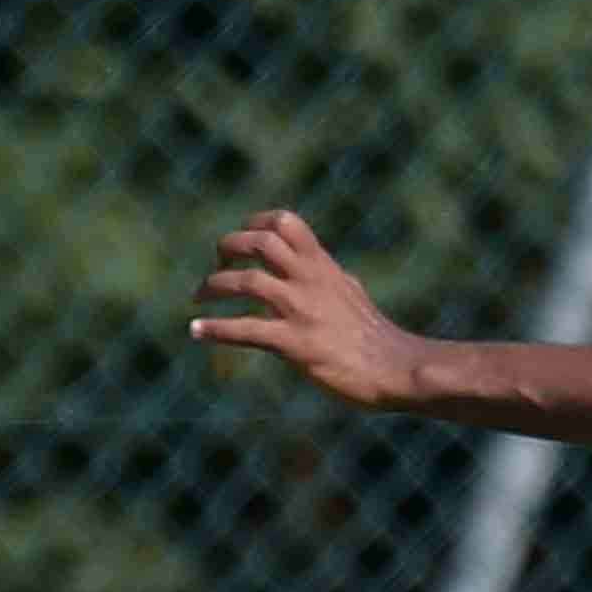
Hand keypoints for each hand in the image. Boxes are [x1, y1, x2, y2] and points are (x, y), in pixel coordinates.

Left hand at [189, 210, 426, 409]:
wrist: (395, 368)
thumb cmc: (376, 337)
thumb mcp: (352, 294)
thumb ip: (331, 279)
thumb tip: (326, 271)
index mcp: (323, 266)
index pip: (285, 223)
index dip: (254, 223)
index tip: (241, 238)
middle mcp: (310, 281)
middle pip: (260, 242)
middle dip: (229, 247)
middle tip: (217, 266)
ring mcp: (301, 311)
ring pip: (246, 281)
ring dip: (214, 286)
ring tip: (198, 298)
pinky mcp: (294, 344)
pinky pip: (245, 330)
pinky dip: (215, 329)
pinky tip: (196, 331)